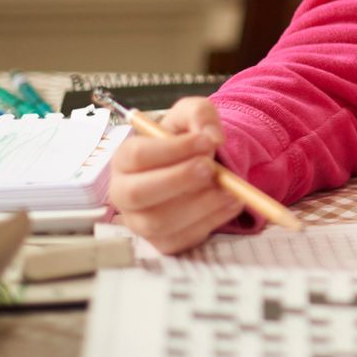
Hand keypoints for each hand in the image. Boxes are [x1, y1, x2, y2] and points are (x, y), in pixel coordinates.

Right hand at [105, 98, 243, 253]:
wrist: (201, 165)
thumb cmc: (188, 139)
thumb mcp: (193, 114)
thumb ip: (200, 115)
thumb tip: (212, 137)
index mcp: (125, 159)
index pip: (137, 156)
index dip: (172, 150)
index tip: (207, 142)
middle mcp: (125, 193)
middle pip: (137, 193)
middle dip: (177, 180)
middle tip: (210, 168)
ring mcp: (141, 222)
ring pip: (160, 222)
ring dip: (199, 205)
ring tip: (229, 188)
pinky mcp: (163, 241)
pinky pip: (183, 239)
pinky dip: (211, 222)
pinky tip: (231, 202)